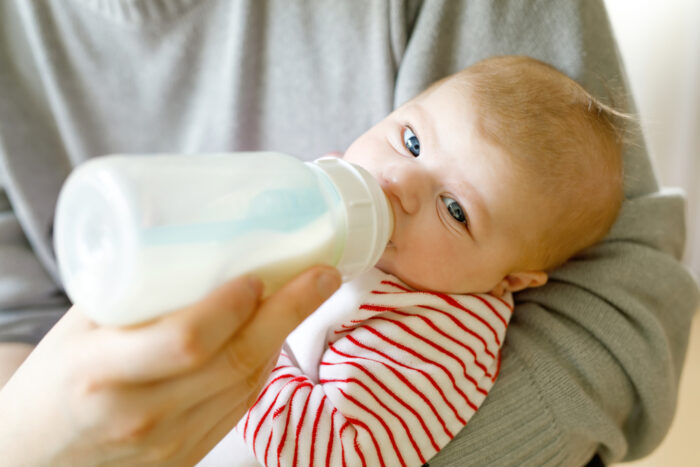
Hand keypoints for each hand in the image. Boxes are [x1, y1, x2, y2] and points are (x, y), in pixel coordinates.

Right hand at [0, 265, 339, 465]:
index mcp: (104, 374)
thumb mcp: (77, 332)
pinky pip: (240, 405)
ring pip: (247, 383)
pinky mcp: (189, 455)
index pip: (187, 340)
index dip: (231, 306)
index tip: (258, 274)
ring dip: (285, 335)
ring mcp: (171, 442)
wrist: (35, 462)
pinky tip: (276, 335)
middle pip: (235, 361)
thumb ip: (131, 295)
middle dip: (288, 313)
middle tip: (320, 274)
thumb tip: (192, 243)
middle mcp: (143, 415)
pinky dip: (264, 365)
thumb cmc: (52, 386)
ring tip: (307, 294)